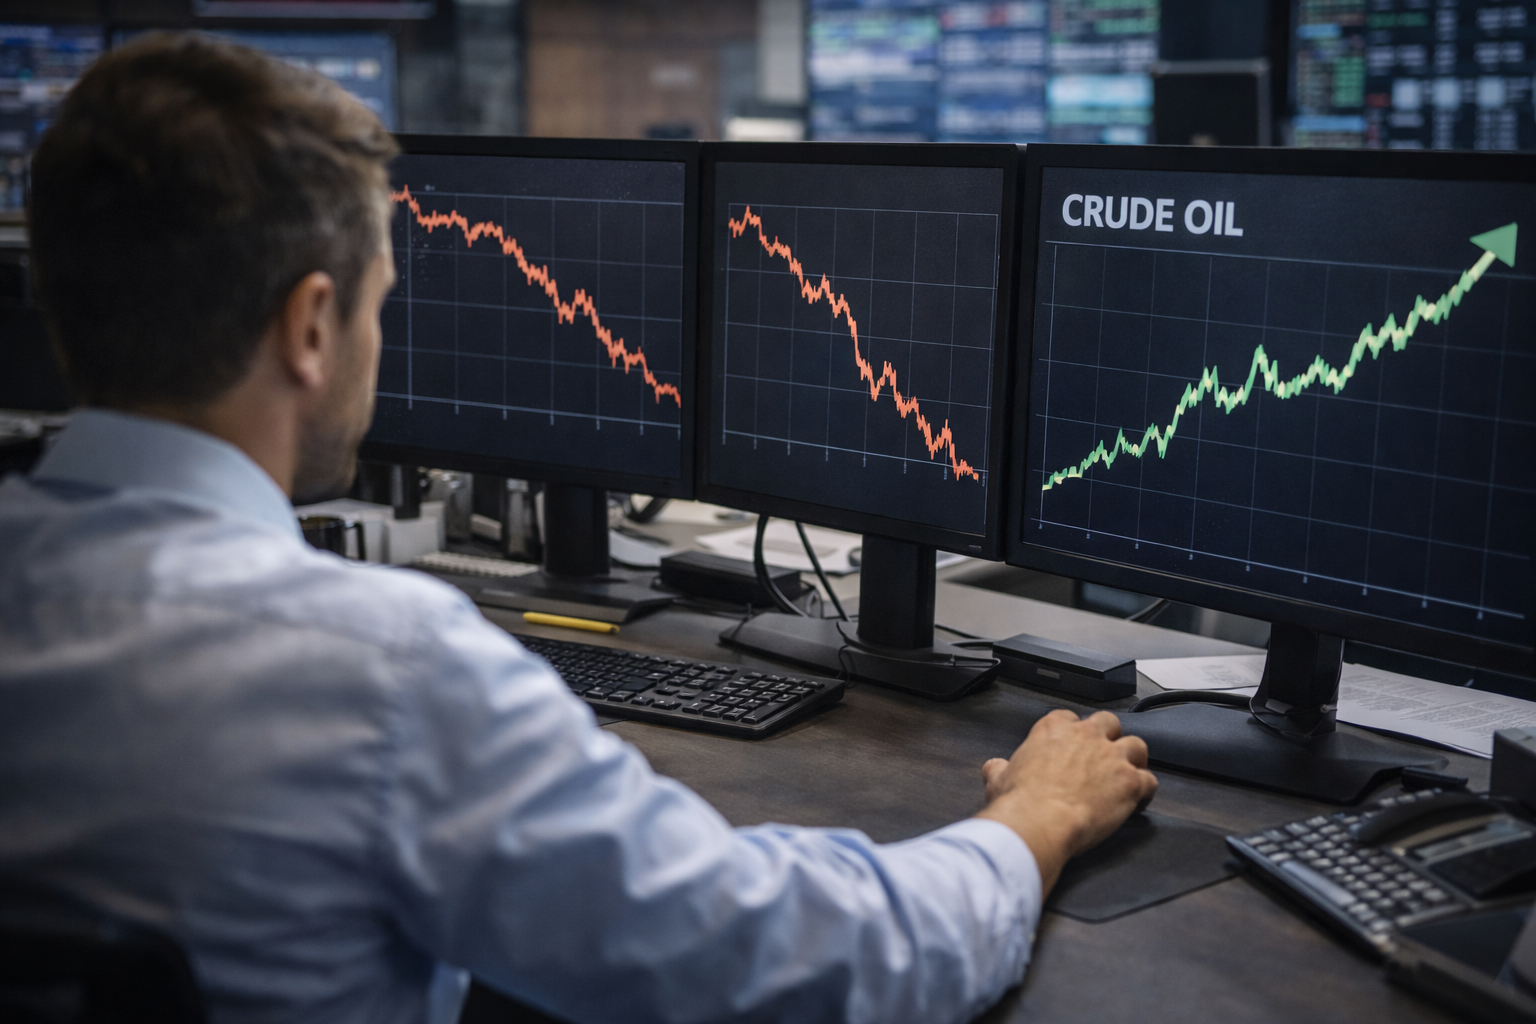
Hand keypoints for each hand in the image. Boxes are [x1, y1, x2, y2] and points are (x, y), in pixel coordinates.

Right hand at [975, 710, 1156, 894]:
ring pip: (1137, 745)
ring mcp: (1112, 757)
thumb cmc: (1022, 801)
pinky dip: (1145, 791)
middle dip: (1109, 738)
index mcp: (1054, 729)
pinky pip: (1150, 781)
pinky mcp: (1130, 782)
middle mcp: (1087, 736)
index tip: (1071, 749)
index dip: (1073, 734)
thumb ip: (1000, 767)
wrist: (1040, 821)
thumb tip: (995, 767)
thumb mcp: (998, 777)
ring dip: (1133, 760)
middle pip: (1109, 723)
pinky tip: (1137, 802)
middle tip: (1103, 758)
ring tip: (1127, 776)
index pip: (1070, 718)